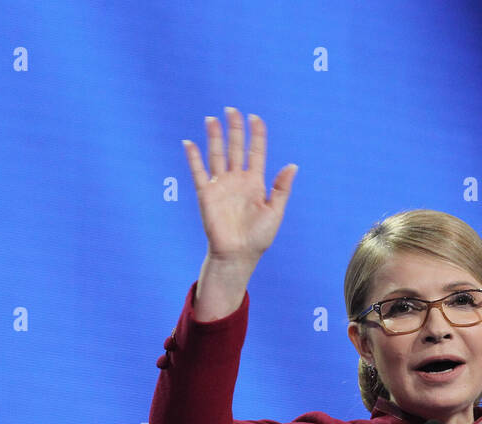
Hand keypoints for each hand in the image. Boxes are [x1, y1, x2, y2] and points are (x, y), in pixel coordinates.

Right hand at [182, 108, 296, 264]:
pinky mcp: (206, 194)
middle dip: (234, 128)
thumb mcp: (275, 211)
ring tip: (212, 119)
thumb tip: (292, 165)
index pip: (256, 151)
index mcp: (256, 182)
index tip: (255, 117)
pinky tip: (188, 143)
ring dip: (214, 137)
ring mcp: (221, 185)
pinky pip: (198, 172)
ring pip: (217, 155)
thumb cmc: (258, 237)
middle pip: (235, 148)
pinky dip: (193, 158)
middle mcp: (237, 180)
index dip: (256, 134)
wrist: (238, 255)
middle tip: (232, 110)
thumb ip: (282, 188)